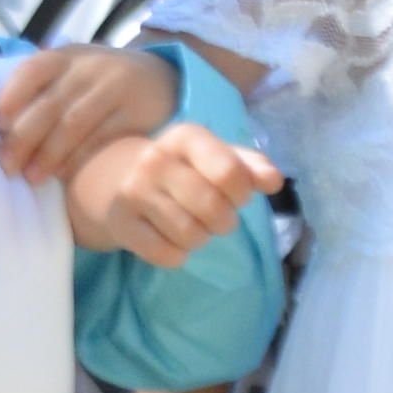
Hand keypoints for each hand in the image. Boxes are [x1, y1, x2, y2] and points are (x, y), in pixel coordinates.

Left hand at [0, 44, 179, 182]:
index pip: (32, 70)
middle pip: (49, 104)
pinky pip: (103, 138)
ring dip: (48, 154)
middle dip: (23, 137)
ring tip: (32, 177)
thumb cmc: (100, 84)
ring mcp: (115, 88)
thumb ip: (41, 88)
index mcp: (67, 55)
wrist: (162, 78)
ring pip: (73, 123)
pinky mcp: (137, 111)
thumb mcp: (73, 71)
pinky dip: (79, 157)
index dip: (11, 97)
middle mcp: (90, 67)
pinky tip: (64, 173)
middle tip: (7, 166)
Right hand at [64, 121, 280, 263]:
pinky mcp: (121, 224)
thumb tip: (274, 180)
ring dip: (201, 239)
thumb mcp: (216, 157)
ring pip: (190, 235)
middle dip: (225, 221)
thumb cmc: (184, 170)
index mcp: (186, 137)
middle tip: (218, 218)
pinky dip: (178, 255)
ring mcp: (134, 192)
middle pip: (212, 208)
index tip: (238, 195)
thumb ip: (250, 166)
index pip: (229, 172)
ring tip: (194, 227)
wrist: (119, 180)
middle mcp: (156, 159)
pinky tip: (171, 239)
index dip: (243, 193)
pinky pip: (166, 255)